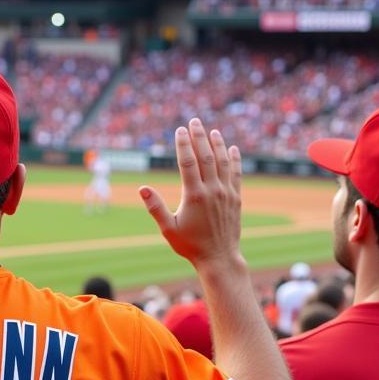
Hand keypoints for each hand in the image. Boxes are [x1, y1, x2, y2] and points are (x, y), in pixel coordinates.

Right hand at [138, 117, 243, 270]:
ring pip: (222, 162)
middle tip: (194, 121)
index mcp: (194, 196)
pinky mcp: (235, 199)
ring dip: (217, 144)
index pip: (188, 162)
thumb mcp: (168, 229)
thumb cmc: (190, 245)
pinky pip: (236, 174)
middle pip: (206, 156)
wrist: (219, 258)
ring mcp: (226, 193)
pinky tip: (232, 149)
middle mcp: (212, 191)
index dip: (183, 144)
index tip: (179, 130)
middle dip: (199, 137)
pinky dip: (234, 160)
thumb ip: (155, 207)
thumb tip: (142, 189)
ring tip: (212, 130)